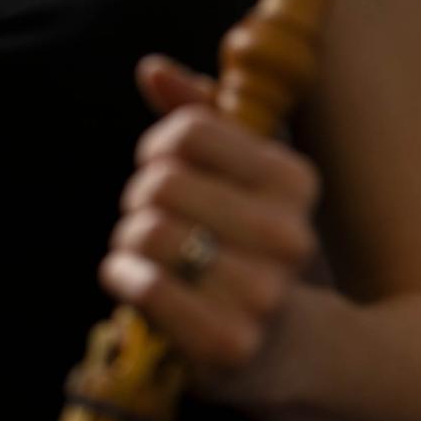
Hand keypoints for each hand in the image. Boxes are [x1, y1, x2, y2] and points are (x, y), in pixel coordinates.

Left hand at [99, 55, 319, 395]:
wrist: (292, 350)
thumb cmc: (252, 252)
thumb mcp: (243, 182)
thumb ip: (201, 120)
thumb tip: (152, 69)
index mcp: (295, 182)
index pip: (189, 131)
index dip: (159, 148)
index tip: (170, 172)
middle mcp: (289, 234)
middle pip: (161, 181)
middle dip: (141, 200)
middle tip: (160, 223)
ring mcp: (262, 292)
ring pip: (147, 231)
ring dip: (130, 243)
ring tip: (151, 257)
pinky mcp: (230, 342)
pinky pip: (143, 285)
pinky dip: (125, 279)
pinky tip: (139, 284)